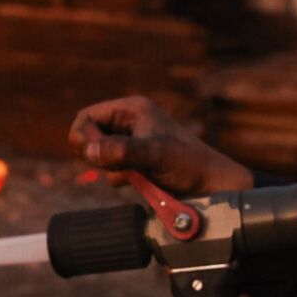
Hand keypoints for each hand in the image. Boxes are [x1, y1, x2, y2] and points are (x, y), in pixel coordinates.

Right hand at [68, 96, 251, 194]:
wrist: (211, 187)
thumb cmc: (188, 164)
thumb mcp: (154, 154)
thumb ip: (121, 151)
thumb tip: (89, 150)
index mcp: (132, 109)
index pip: (86, 117)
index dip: (84, 136)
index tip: (94, 154)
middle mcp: (129, 123)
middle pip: (89, 136)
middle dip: (95, 154)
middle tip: (113, 166)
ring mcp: (132, 143)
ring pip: (98, 155)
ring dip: (109, 168)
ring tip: (132, 173)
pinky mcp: (135, 163)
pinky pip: (110, 169)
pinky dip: (118, 177)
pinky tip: (137, 181)